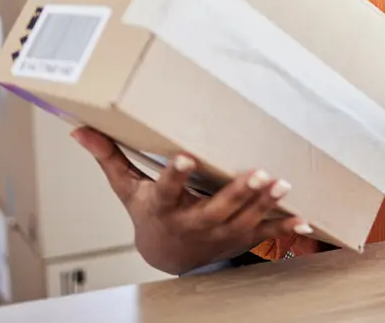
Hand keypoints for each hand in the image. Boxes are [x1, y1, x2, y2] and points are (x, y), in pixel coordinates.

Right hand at [72, 127, 310, 274]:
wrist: (167, 255)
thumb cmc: (149, 213)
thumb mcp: (127, 188)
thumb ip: (109, 157)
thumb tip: (79, 129)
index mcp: (164, 207)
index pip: (167, 189)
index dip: (176, 175)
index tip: (185, 157)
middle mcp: (192, 223)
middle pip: (215, 208)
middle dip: (237, 192)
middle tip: (258, 172)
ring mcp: (218, 234)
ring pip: (244, 219)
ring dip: (265, 203)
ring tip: (283, 183)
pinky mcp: (239, 238)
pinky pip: (264, 234)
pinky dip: (285, 228)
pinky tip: (305, 221)